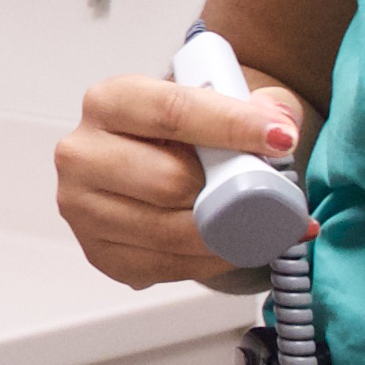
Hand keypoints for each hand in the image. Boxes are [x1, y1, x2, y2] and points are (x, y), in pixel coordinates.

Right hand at [54, 69, 310, 289]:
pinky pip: (167, 266)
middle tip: (273, 194)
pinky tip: (231, 244)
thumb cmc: (188, 132)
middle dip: (229, 191)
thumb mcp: (225, 99)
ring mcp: (84, 209)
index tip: (280, 138)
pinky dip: (210, 260)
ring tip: (266, 225)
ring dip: (226, 233)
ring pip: (170, 231)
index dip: (230, 125)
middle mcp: (83, 153)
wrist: (156, 164)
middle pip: (169, 180)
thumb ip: (260, 102)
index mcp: (108, 102)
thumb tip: (280, 124)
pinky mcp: (99, 254)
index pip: (171, 111)